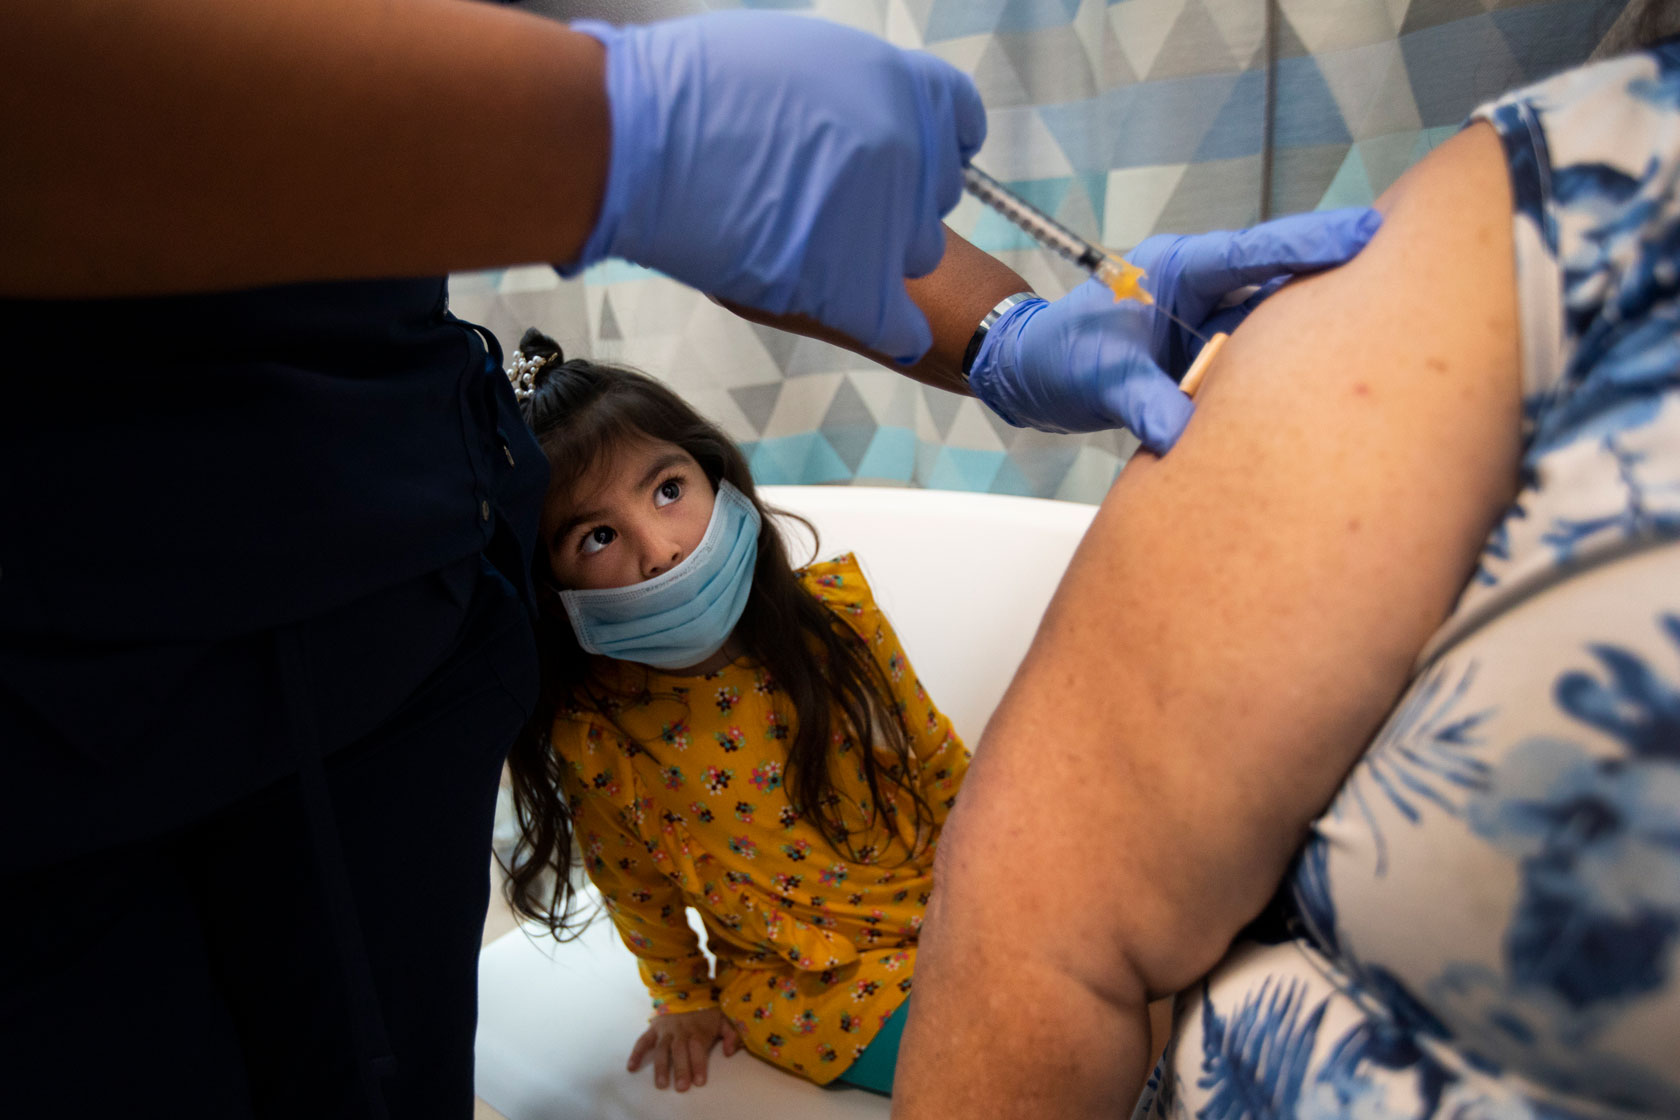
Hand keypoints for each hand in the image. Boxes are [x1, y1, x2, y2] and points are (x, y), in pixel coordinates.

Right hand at [566, 12, 985, 364]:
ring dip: (879, 251)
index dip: (929, 140)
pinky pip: (901, 322)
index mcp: (901, 83)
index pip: (958, 119)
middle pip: (934, 191)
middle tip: (830, 197)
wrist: (639, 142)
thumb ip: (845, 91)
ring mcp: (887, 222)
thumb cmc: (693, 90)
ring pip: (918, 252)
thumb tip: (855, 114)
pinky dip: (894, 326)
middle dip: (895, 196)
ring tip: (811, 239)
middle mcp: (909, 150)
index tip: (904, 155)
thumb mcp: (794, 59)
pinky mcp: (857, 286)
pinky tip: (885, 321)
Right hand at [626, 1007, 741, 1091]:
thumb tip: (729, 1052)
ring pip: (662, 1049)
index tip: (699, 1082)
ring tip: (661, 1084)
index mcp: (697, 1031)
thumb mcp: (724, 1018)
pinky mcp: (653, 1028)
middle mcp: (680, 1031)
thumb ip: (730, 1035)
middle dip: (681, 1069)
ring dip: (661, 1067)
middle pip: (679, 1051)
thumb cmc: (707, 1010)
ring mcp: (665, 1030)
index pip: (698, 1049)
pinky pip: (643, 1040)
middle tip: (681, 1087)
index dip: (698, 1065)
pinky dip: (636, 1053)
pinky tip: (632, 1067)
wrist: (687, 989)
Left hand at [967, 208, 1381, 451]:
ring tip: (1388, 322)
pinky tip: (1332, 372)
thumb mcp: (1100, 380)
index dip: (1310, 243)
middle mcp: (1200, 286)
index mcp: (1175, 268)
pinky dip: (1288, 362)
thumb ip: (1146, 403)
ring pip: (1276, 314)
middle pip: (1280, 274)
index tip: (1366, 233)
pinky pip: (1258, 351)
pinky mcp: (1209, 349)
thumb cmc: (1057, 358)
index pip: (1252, 251)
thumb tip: (1185, 436)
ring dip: (1319, 321)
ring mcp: (1208, 316)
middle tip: (1409, 266)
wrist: (1031, 375)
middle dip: (1337, 270)